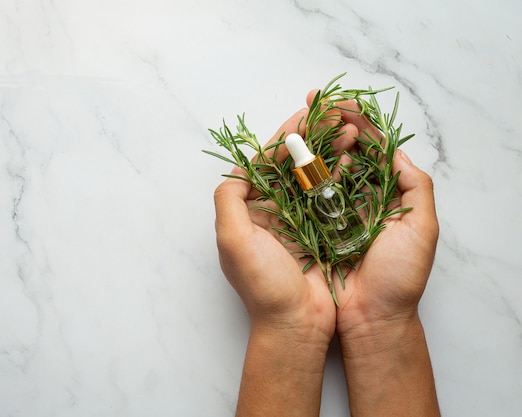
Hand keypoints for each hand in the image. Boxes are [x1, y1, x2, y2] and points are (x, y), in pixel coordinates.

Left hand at [214, 107, 341, 416]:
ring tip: (351, 129)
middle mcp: (273, 211)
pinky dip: (344, 174)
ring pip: (315, 175)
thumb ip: (229, 198)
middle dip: (313, 137)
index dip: (284, 138)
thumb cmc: (264, 285)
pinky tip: (358, 158)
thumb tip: (238, 169)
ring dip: (332, 150)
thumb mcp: (233, 239)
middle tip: (334, 114)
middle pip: (292, 164)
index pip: (265, 162)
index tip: (304, 117)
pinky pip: (332, 195)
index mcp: (250, 209)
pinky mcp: (323, 231)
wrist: (296, 324)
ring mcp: (300, 220)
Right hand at [317, 94, 440, 416]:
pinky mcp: (309, 226)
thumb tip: (394, 150)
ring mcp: (330, 211)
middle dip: (327, 123)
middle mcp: (355, 198)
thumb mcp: (421, 227)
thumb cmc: (399, 277)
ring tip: (303, 121)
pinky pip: (300, 195)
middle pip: (340, 152)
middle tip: (313, 101)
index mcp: (385, 195)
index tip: (343, 104)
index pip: (371, 149)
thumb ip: (414, 185)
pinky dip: (295, 174)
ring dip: (312, 142)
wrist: (371, 317)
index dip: (358, 123)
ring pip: (318, 168)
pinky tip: (291, 156)